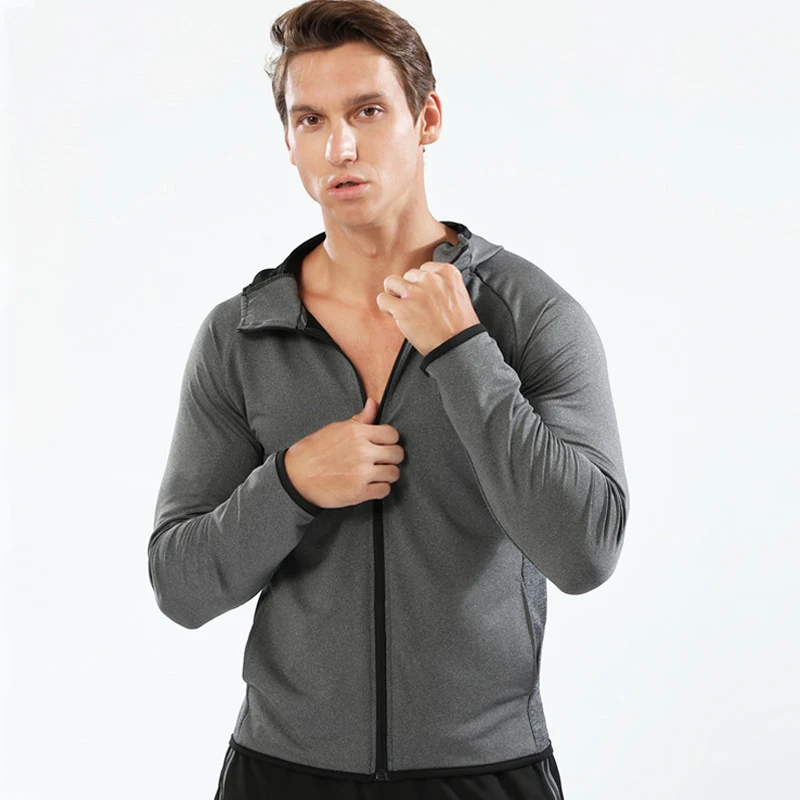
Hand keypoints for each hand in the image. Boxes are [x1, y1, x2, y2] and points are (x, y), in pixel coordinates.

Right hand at [284, 397, 404, 508]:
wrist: (296, 477)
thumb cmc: (314, 452)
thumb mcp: (335, 429)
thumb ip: (359, 419)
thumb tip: (373, 403)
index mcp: (356, 433)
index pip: (392, 434)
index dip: (389, 440)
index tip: (383, 445)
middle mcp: (362, 451)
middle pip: (397, 454)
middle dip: (391, 457)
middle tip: (382, 460)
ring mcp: (361, 473)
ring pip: (394, 473)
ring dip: (387, 474)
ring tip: (377, 473)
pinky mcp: (359, 492)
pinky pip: (385, 490)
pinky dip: (380, 489)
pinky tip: (370, 485)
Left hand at [375, 261, 480, 356]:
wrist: (458, 346)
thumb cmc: (460, 327)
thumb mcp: (459, 295)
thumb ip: (442, 285)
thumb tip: (423, 287)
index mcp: (447, 273)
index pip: (424, 269)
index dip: (422, 284)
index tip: (425, 298)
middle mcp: (431, 278)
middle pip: (408, 275)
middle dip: (409, 290)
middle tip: (416, 307)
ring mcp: (415, 292)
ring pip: (391, 282)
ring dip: (394, 295)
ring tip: (403, 309)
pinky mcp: (402, 308)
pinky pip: (382, 299)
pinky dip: (386, 308)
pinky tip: (395, 316)